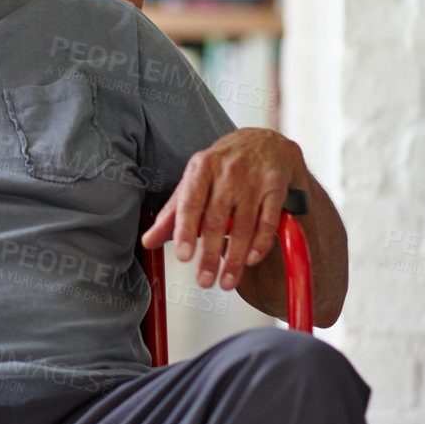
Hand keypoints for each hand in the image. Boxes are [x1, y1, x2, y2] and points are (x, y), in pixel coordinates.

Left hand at [141, 127, 302, 294]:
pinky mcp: (275, 187)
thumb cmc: (223, 166)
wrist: (263, 142)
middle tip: (204, 280)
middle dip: (209, 255)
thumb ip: (173, 213)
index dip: (185, 231)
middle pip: (216, 219)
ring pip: (243, 225)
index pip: (189, 203)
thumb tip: (148, 241)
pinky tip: (250, 260)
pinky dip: (260, 244)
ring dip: (234, 258)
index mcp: (201, 167)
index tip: (183, 256)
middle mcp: (227, 171)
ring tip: (226, 281)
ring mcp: (253, 179)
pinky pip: (268, 221)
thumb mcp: (194, 181)